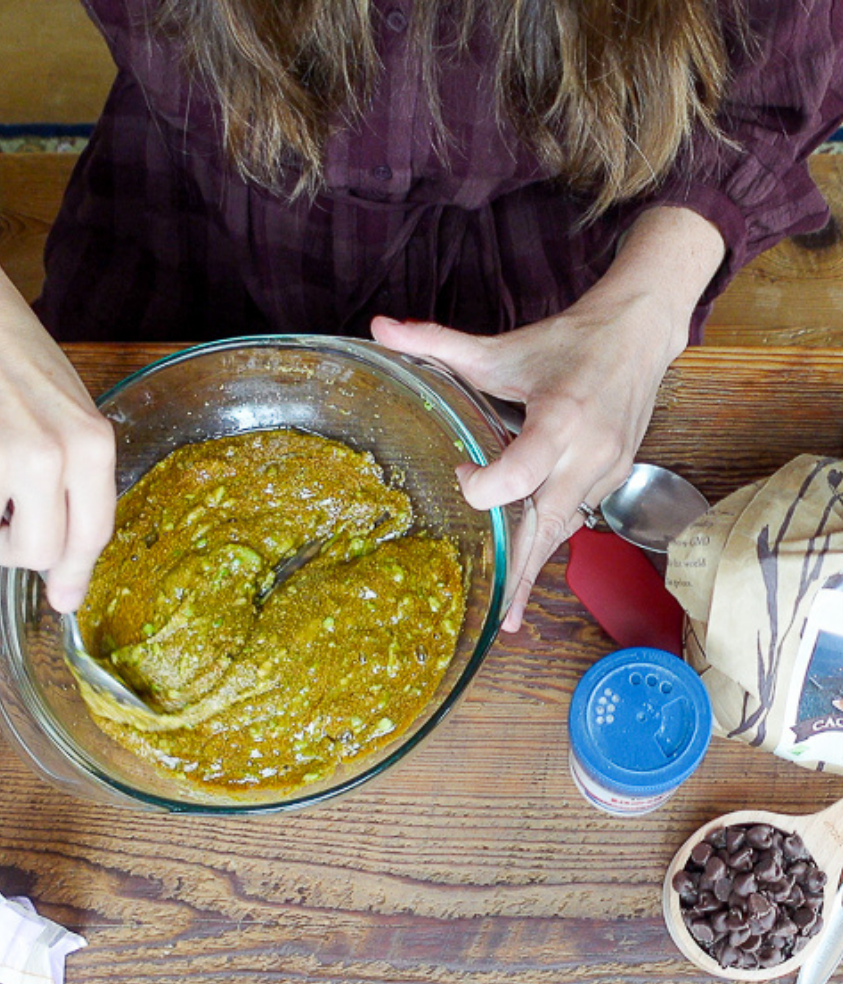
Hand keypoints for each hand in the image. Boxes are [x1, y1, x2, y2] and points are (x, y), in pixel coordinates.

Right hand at [0, 197, 116, 612]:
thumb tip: (65, 587)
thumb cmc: (4, 349)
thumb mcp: (63, 407)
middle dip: (10, 544)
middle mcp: (44, 456)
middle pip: (32, 552)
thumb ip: (74, 487)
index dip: (73, 573)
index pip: (90, 536)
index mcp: (88, 444)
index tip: (62, 597)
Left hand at [372, 207, 723, 632]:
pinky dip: (549, 542)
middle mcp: (590, 452)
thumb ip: (437, 342)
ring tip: (509, 615)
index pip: (522, 472)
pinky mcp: (614, 477)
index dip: (484, 485)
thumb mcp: (502, 346)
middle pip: (548, 523)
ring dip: (534, 568)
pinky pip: (575, 516)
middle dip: (520, 570)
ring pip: (563, 528)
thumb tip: (379, 327)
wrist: (640, 334)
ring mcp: (607, 469)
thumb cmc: (568, 341)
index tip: (461, 469)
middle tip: (499, 619)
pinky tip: (526, 571)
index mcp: (562, 418)